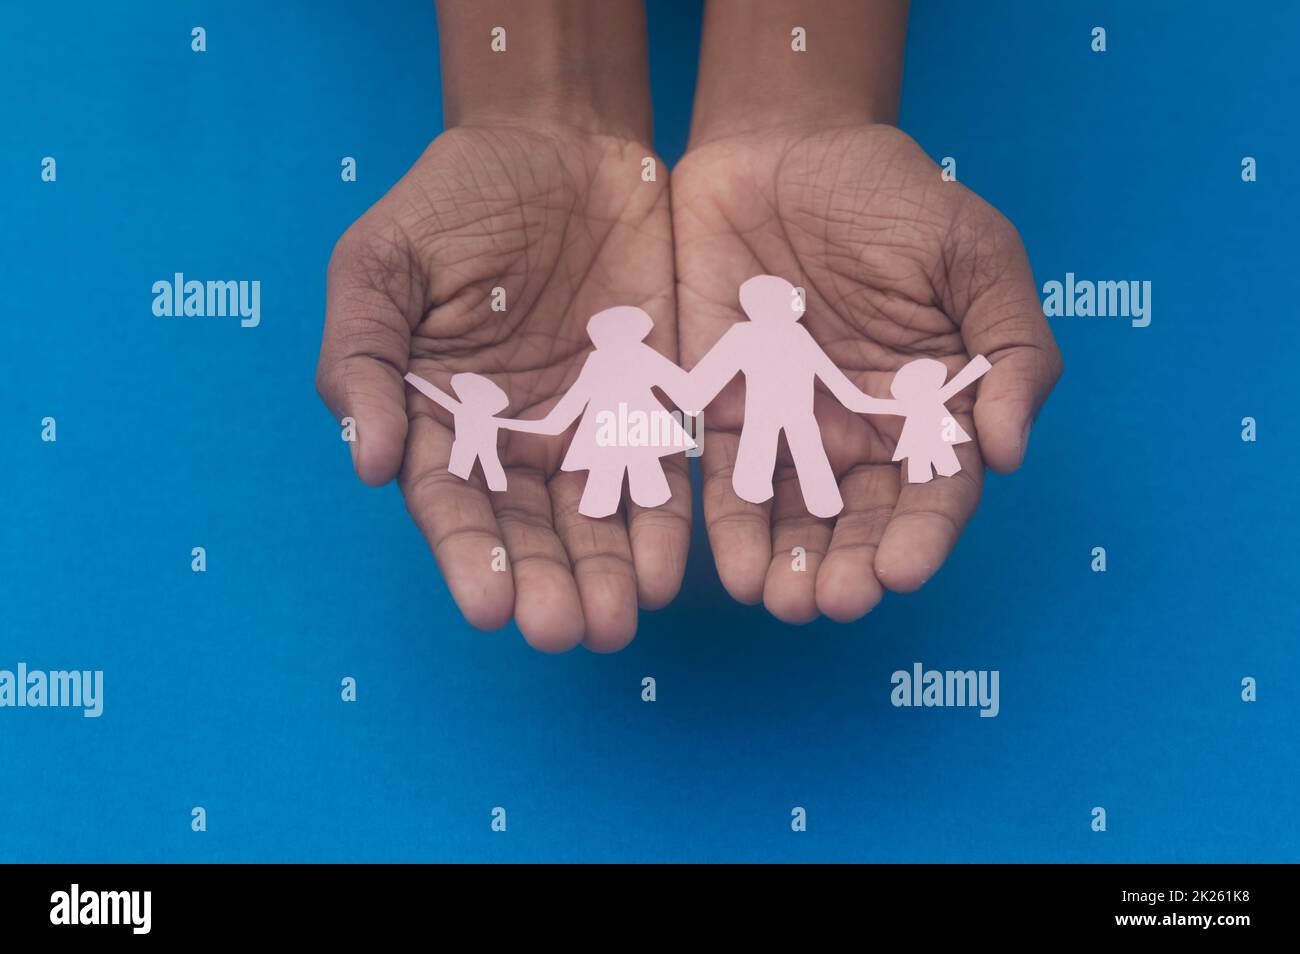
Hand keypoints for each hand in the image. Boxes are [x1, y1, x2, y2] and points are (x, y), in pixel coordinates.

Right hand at [316, 122, 684, 652]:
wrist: (558, 144)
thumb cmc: (454, 200)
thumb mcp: (382, 262)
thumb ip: (362, 354)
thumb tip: (364, 460)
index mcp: (439, 418)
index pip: (449, 502)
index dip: (468, 555)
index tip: (489, 605)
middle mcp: (512, 442)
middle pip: (527, 531)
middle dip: (544, 584)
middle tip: (563, 632)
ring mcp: (584, 428)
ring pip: (594, 521)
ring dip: (604, 575)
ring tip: (617, 622)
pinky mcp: (649, 406)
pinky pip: (658, 475)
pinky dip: (662, 523)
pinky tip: (667, 568)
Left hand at [673, 123, 1061, 622]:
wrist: (783, 147)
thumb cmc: (892, 196)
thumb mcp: (974, 254)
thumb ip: (1011, 350)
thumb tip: (1011, 452)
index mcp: (933, 406)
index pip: (937, 489)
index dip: (923, 533)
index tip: (902, 569)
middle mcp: (864, 432)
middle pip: (861, 519)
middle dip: (849, 565)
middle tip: (833, 601)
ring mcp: (792, 428)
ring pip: (794, 517)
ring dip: (790, 565)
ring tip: (782, 601)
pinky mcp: (725, 411)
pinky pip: (726, 480)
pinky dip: (729, 528)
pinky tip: (731, 570)